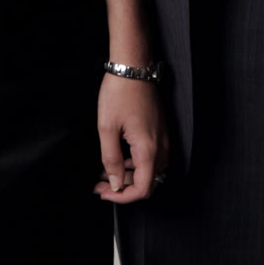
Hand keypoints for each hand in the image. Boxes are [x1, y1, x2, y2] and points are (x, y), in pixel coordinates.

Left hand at [95, 73, 167, 203]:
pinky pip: (151, 157)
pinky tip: (117, 156)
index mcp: (148, 150)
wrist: (133, 68)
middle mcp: (161, 148)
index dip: (122, 197)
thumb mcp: (107, 127)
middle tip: (101, 184)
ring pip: (150, 171)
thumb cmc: (119, 93)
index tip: (104, 193)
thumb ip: (110, 158)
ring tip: (105, 171)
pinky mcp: (160, 132)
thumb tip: (115, 182)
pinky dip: (134, 163)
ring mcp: (162, 139)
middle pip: (148, 183)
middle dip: (123, 188)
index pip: (142, 188)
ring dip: (128, 176)